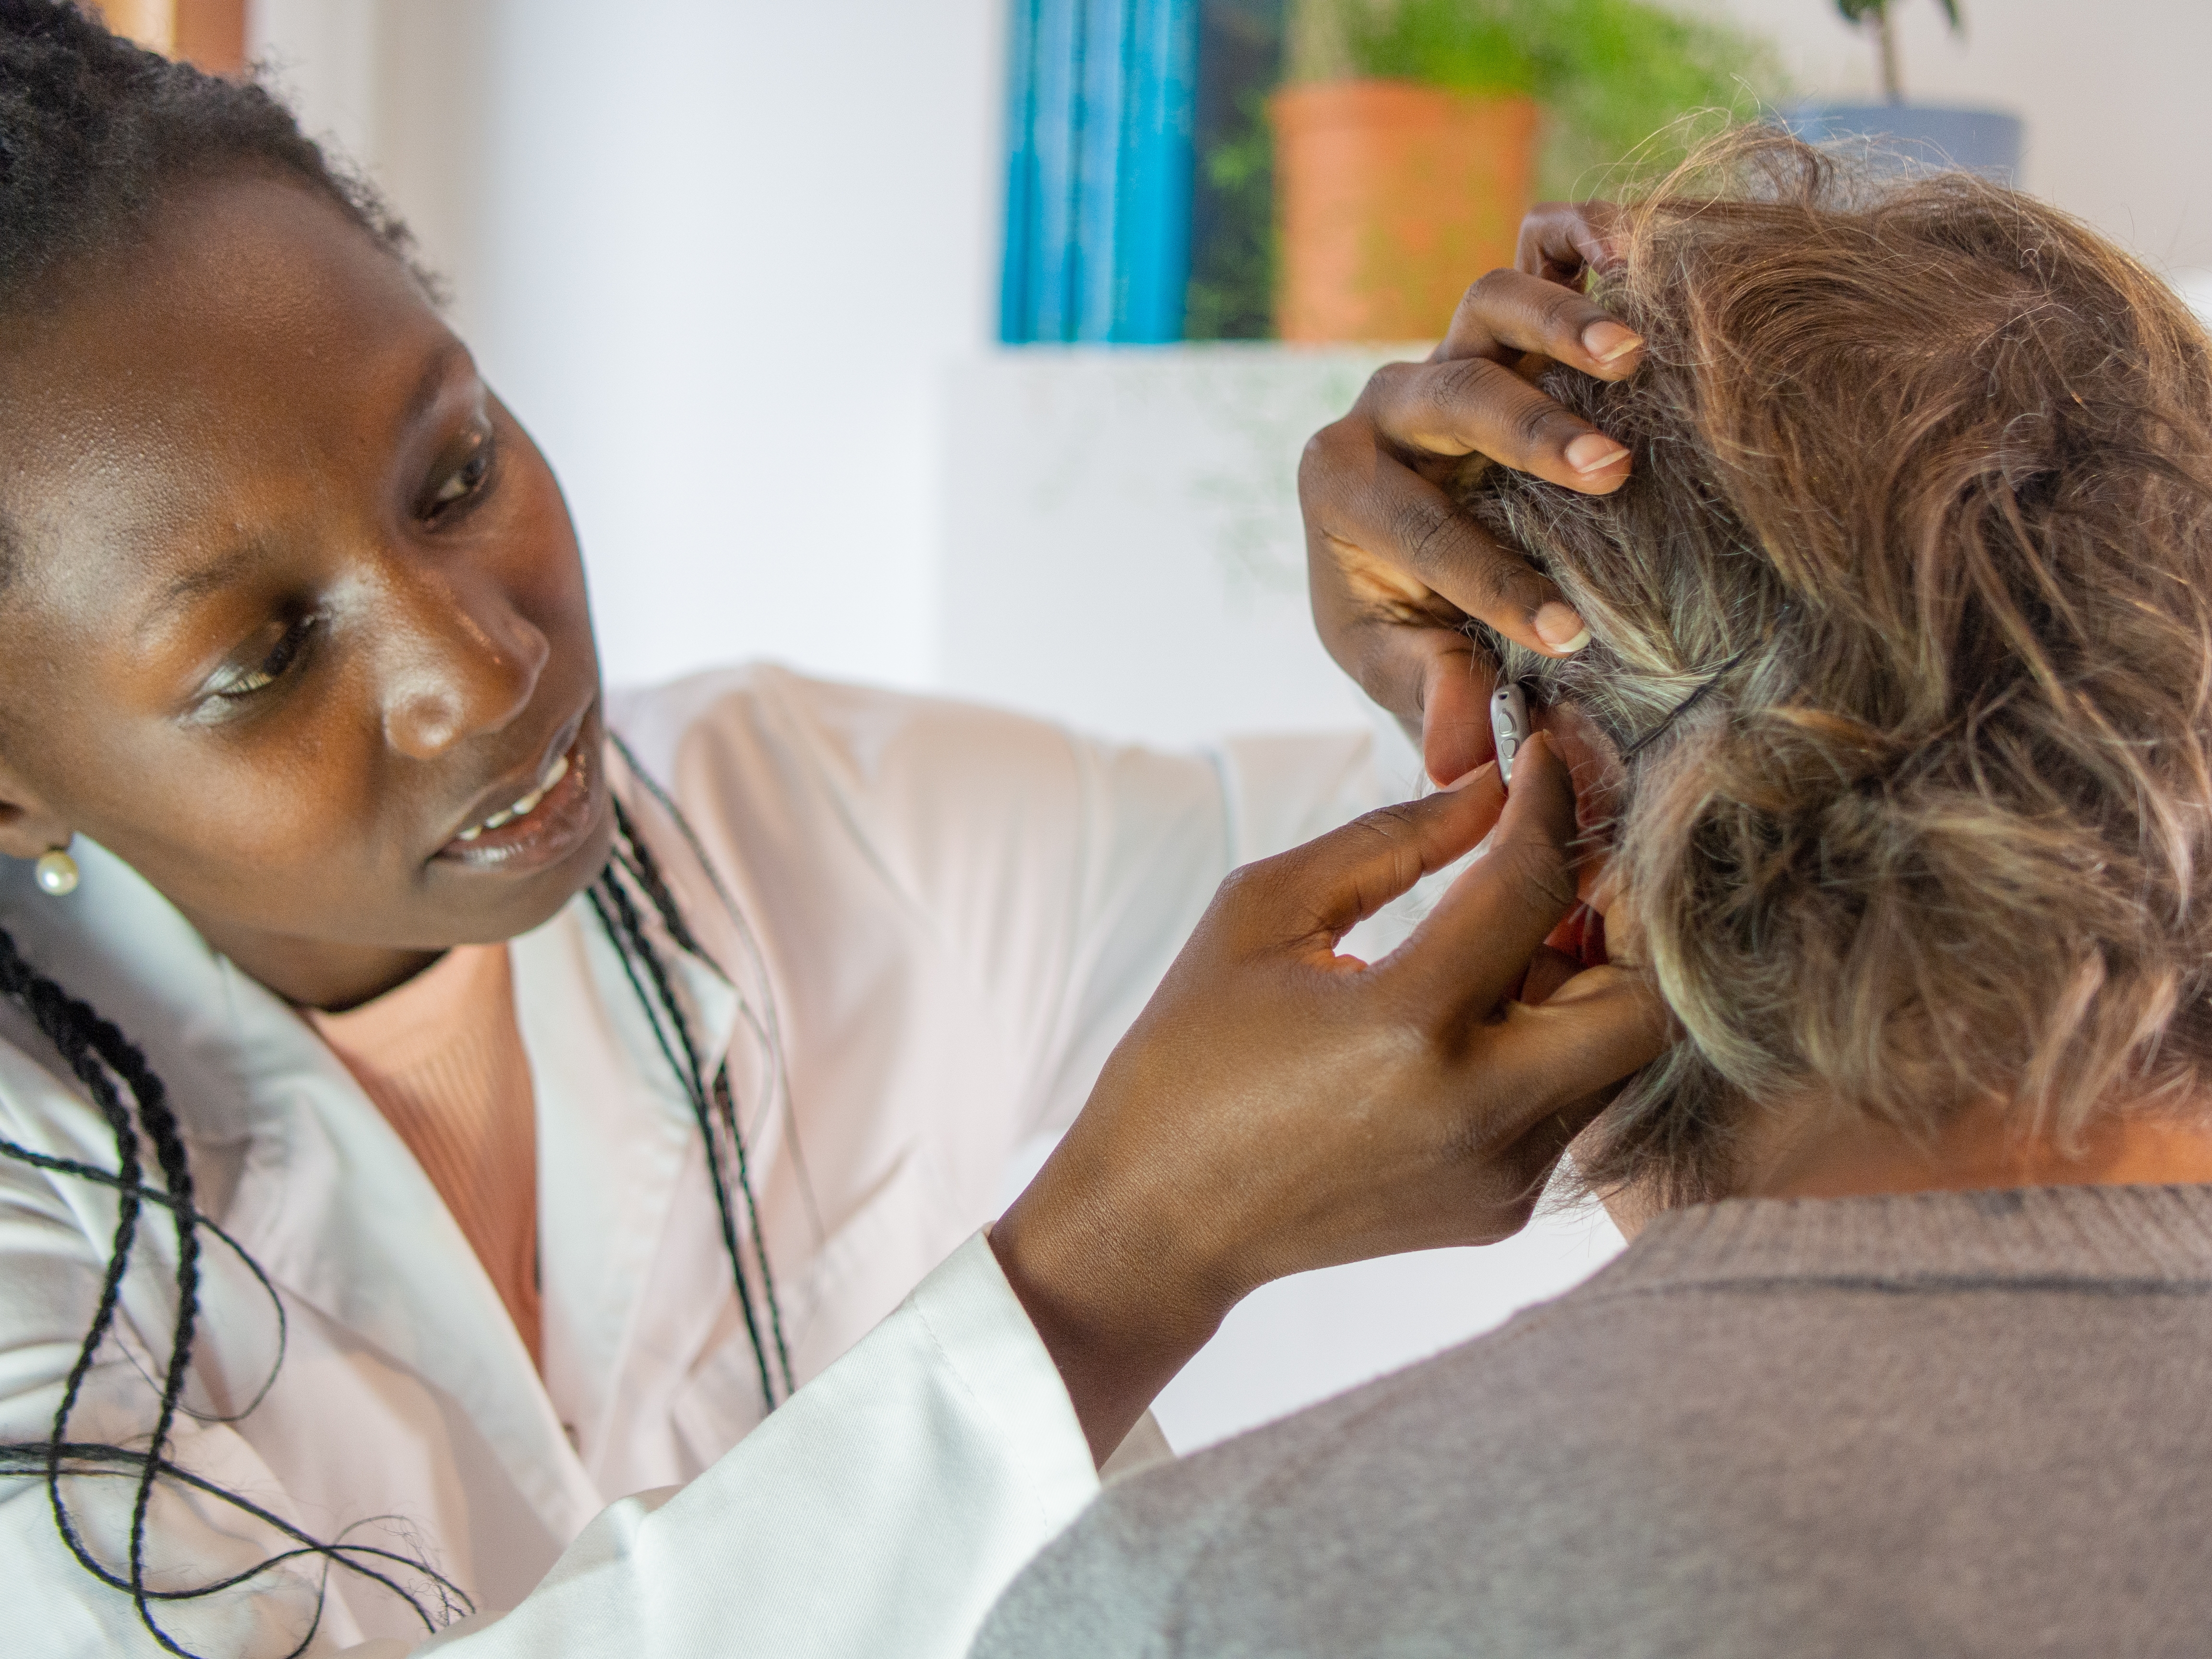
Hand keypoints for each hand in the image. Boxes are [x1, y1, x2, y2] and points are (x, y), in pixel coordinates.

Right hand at [990, 733, 1667, 1460]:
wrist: (1156, 1221)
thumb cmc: (1189, 1054)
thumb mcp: (1263, 914)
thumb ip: (1390, 842)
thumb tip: (1492, 791)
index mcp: (1409, 1025)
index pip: (1533, 885)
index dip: (1549, 804)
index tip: (1542, 760)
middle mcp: (1479, 1111)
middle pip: (1640, 999)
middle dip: (1612, 923)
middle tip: (1548, 879)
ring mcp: (1500, 1174)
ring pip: (1617, 1058)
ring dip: (1583, 988)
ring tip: (1497, 953)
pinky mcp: (1500, 1211)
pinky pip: (1567, 1106)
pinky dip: (1544, 1049)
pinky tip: (1466, 1026)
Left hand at [1303, 202, 1641, 786]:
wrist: (1418, 558)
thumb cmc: (1407, 621)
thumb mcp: (1400, 669)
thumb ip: (1429, 701)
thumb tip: (1459, 756)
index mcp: (1343, 490)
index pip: (1420, 532)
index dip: (1493, 587)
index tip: (1570, 636)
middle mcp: (1387, 409)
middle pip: (1452, 396)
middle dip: (1528, 435)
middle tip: (1610, 473)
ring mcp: (1446, 352)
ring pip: (1489, 308)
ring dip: (1560, 328)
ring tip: (1633, 358)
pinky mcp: (1501, 323)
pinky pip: (1533, 253)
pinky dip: (1575, 238)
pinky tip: (1631, 249)